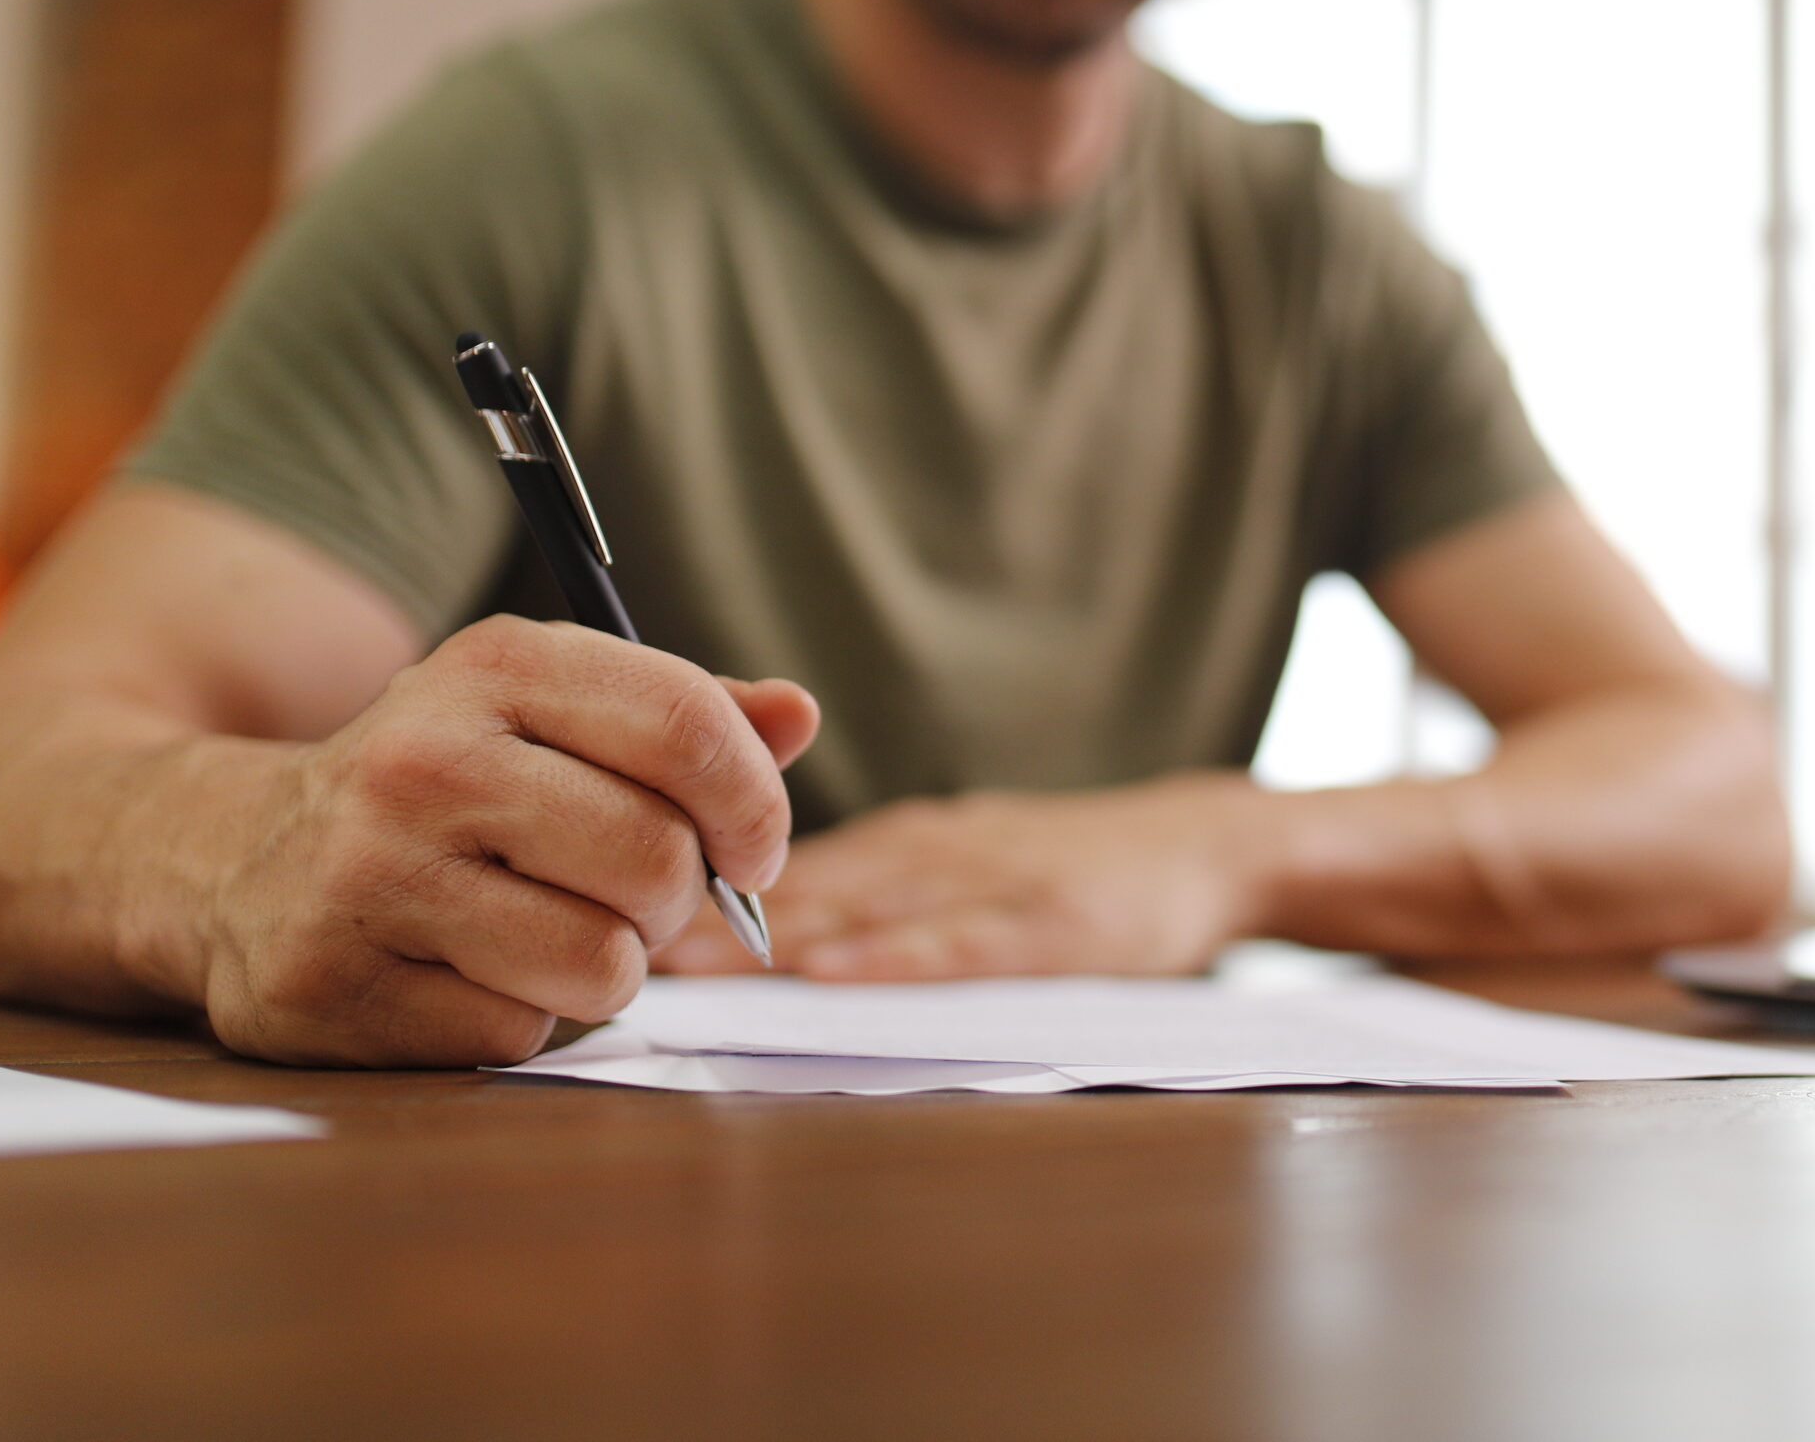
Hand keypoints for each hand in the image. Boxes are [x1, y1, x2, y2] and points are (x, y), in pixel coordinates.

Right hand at [196, 615, 816, 1063]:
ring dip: (602, 970)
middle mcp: (425, 757)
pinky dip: (515, 1020)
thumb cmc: (445, 783)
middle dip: (674, 899)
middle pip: (655, 858)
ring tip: (545, 932)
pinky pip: (512, 1037)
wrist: (235, 856)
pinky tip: (460, 972)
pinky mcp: (331, 988)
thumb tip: (799, 714)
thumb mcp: (549, 709)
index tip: (753, 847)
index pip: (684, 725)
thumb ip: (686, 714)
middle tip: (631, 896)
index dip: (753, 801)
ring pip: (599, 965)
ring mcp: (369, 875)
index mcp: (498, 666)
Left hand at [651, 774, 1266, 981]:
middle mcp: (931, 848)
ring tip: (683, 959)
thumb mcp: (968, 860)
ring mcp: (990, 879)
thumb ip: (878, 888)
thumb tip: (757, 922)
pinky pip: (959, 942)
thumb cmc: (1075, 864)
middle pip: (799, 882)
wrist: (1209, 845)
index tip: (605, 902)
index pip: (781, 860)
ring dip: (765, 932)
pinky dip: (893, 956)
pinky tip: (835, 973)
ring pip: (861, 905)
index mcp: (907, 840)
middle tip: (609, 937)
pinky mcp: (1050, 921)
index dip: (692, 878)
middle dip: (700, 911)